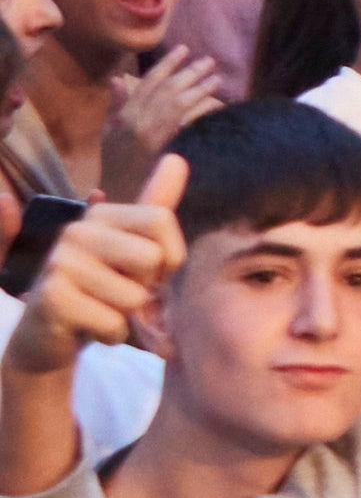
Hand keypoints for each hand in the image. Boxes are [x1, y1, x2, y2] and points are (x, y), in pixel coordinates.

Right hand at [5, 155, 180, 367]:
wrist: (47, 338)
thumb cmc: (100, 289)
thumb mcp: (131, 246)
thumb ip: (155, 206)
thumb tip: (177, 158)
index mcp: (99, 214)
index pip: (161, 219)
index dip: (170, 256)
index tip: (151, 271)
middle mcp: (76, 232)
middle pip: (152, 258)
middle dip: (147, 287)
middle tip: (118, 293)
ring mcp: (60, 264)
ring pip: (135, 296)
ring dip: (127, 314)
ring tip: (100, 309)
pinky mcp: (51, 300)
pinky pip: (114, 323)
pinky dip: (111, 335)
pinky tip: (87, 329)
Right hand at [95, 48, 226, 205]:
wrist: (119, 193)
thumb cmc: (114, 162)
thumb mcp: (109, 131)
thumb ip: (116, 105)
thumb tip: (117, 79)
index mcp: (124, 115)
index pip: (148, 82)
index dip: (167, 64)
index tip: (184, 49)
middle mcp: (137, 121)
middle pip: (167, 90)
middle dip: (189, 72)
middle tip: (209, 61)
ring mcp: (152, 135)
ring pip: (178, 103)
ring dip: (199, 89)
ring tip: (216, 78)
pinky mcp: (165, 148)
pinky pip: (187, 124)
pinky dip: (201, 112)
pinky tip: (216, 105)